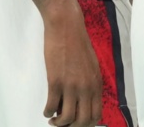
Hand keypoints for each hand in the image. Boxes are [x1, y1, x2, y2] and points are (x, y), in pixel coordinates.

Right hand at [41, 2, 103, 126]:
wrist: (66, 26)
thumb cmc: (78, 43)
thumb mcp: (91, 65)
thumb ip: (90, 83)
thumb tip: (84, 100)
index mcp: (97, 83)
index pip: (96, 115)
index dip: (86, 124)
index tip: (76, 122)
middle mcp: (86, 87)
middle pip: (82, 121)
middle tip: (62, 123)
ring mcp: (71, 85)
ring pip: (67, 118)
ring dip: (58, 123)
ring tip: (52, 118)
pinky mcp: (56, 81)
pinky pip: (51, 106)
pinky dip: (47, 112)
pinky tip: (46, 109)